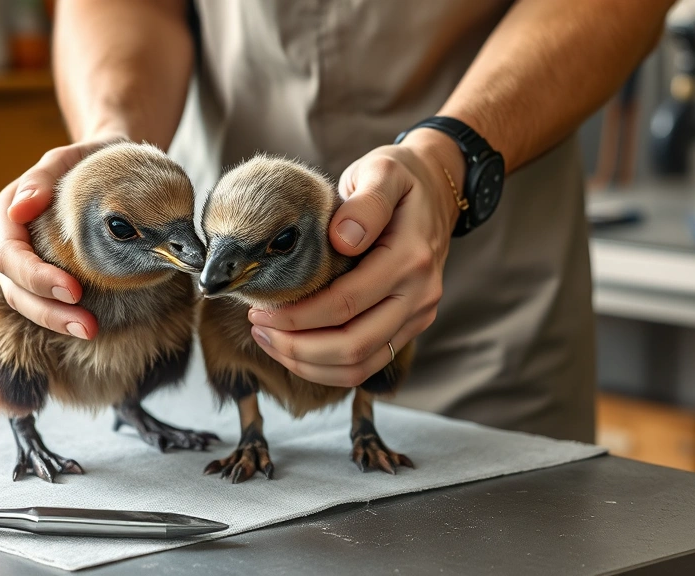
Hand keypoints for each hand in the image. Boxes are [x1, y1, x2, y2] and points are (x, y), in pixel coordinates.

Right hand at [0, 134, 126, 338]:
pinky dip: (63, 317)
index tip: (74, 291)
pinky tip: (89, 326)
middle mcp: (13, 240)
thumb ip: (43, 176)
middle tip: (88, 325)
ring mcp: (28, 261)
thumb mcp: (69, 156)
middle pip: (15, 287)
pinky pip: (46, 302)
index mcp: (9, 212)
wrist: (111, 162)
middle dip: (48, 311)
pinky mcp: (49, 274)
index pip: (10, 256)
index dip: (37, 278)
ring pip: (27, 301)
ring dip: (56, 322)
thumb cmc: (90, 158)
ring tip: (90, 330)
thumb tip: (20, 209)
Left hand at [247, 129, 465, 386]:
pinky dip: (326, 367)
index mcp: (411, 259)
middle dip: (296, 346)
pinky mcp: (409, 328)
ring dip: (308, 363)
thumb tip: (342, 238)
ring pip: (359, 365)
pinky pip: (367, 365)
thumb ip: (366, 202)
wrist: (437, 190)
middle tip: (257, 328)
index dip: (297, 315)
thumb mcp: (383, 171)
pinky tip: (295, 350)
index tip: (259, 307)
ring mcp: (418, 316)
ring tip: (269, 341)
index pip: (345, 304)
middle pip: (352, 346)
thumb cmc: (401, 179)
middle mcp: (420, 295)